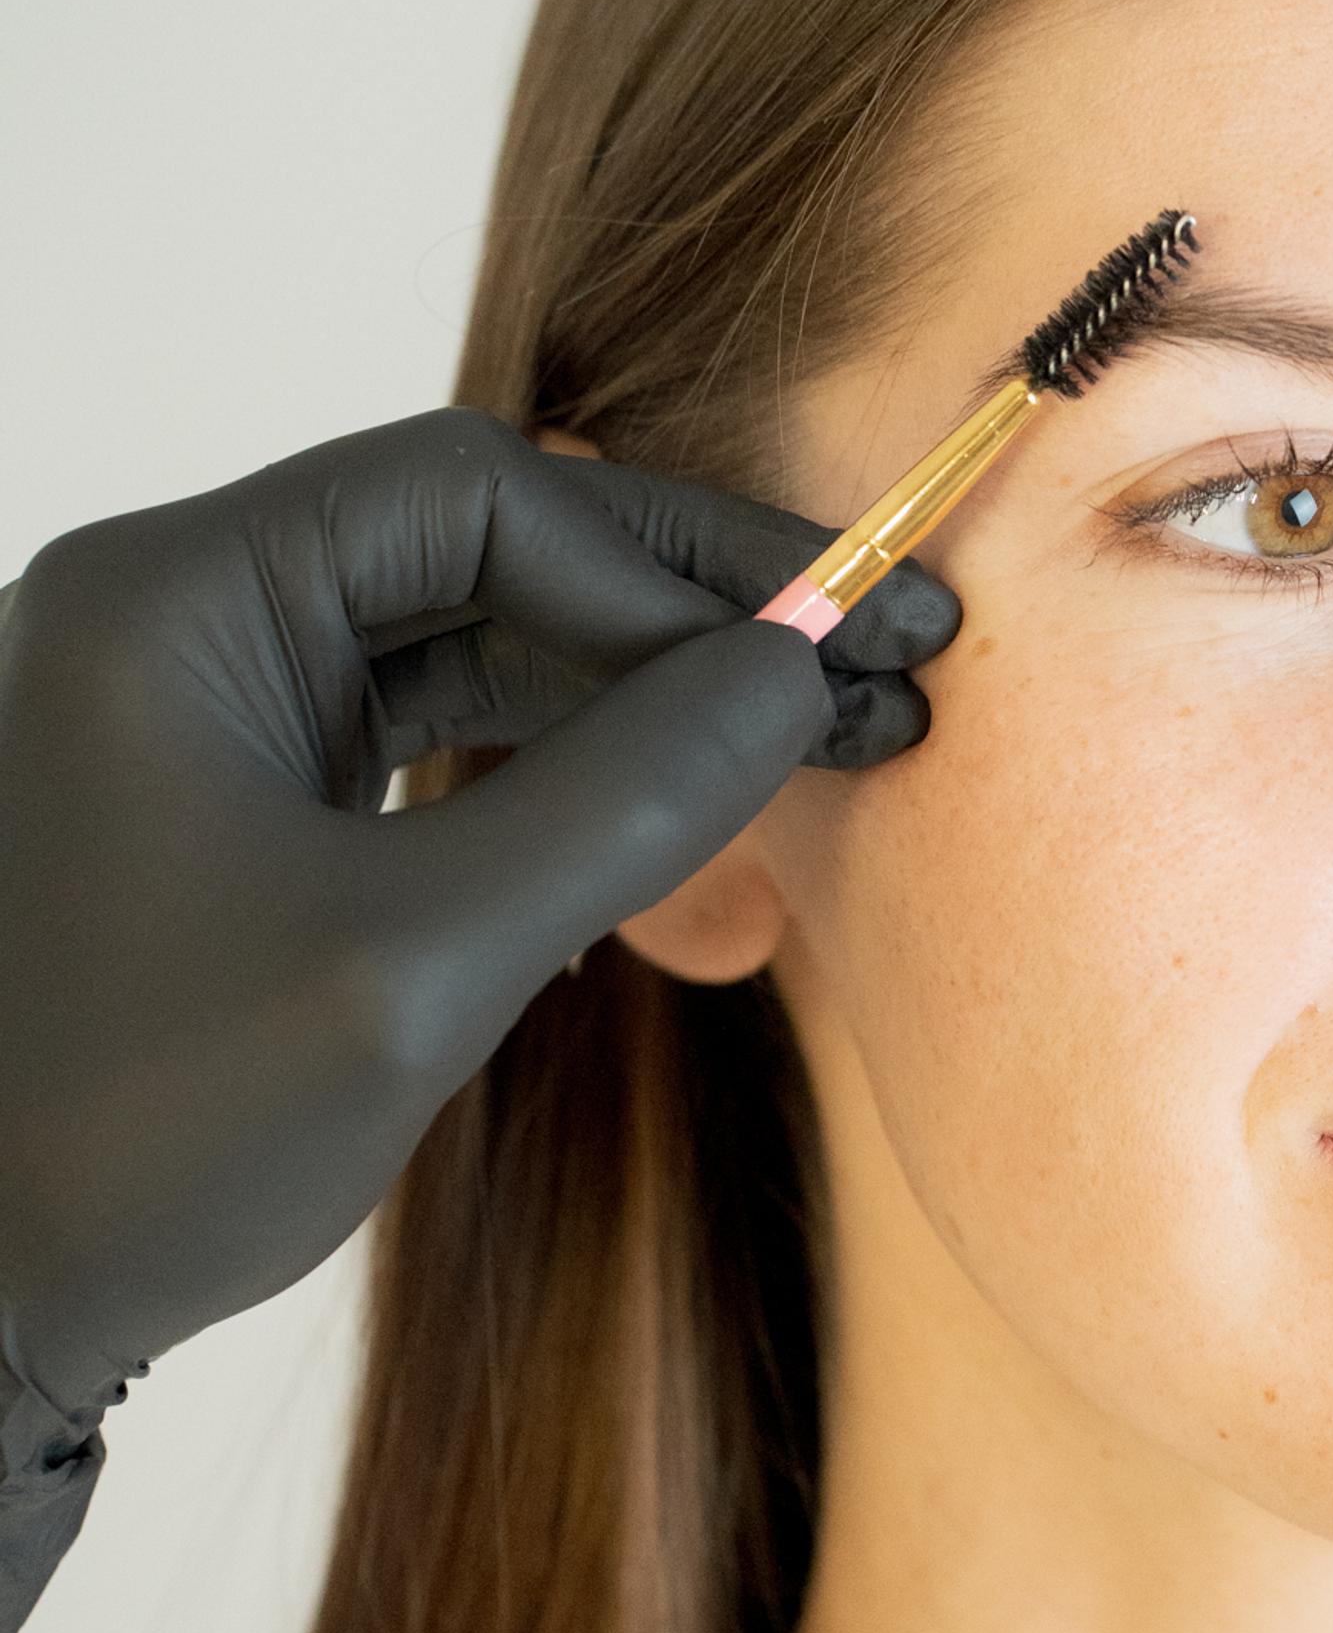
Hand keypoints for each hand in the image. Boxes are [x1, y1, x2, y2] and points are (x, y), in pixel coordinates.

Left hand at [0, 406, 959, 1427]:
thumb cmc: (142, 1138)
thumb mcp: (420, 963)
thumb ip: (627, 798)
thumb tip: (803, 668)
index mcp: (176, 597)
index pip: (477, 494)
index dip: (661, 571)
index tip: (801, 670)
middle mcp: (188, 610)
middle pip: (497, 539)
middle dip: (696, 603)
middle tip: (889, 644)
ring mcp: (216, 697)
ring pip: (489, 625)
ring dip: (660, 677)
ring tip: (835, 724)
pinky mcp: (250, 785)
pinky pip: (446, 718)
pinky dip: (582, 748)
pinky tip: (702, 785)